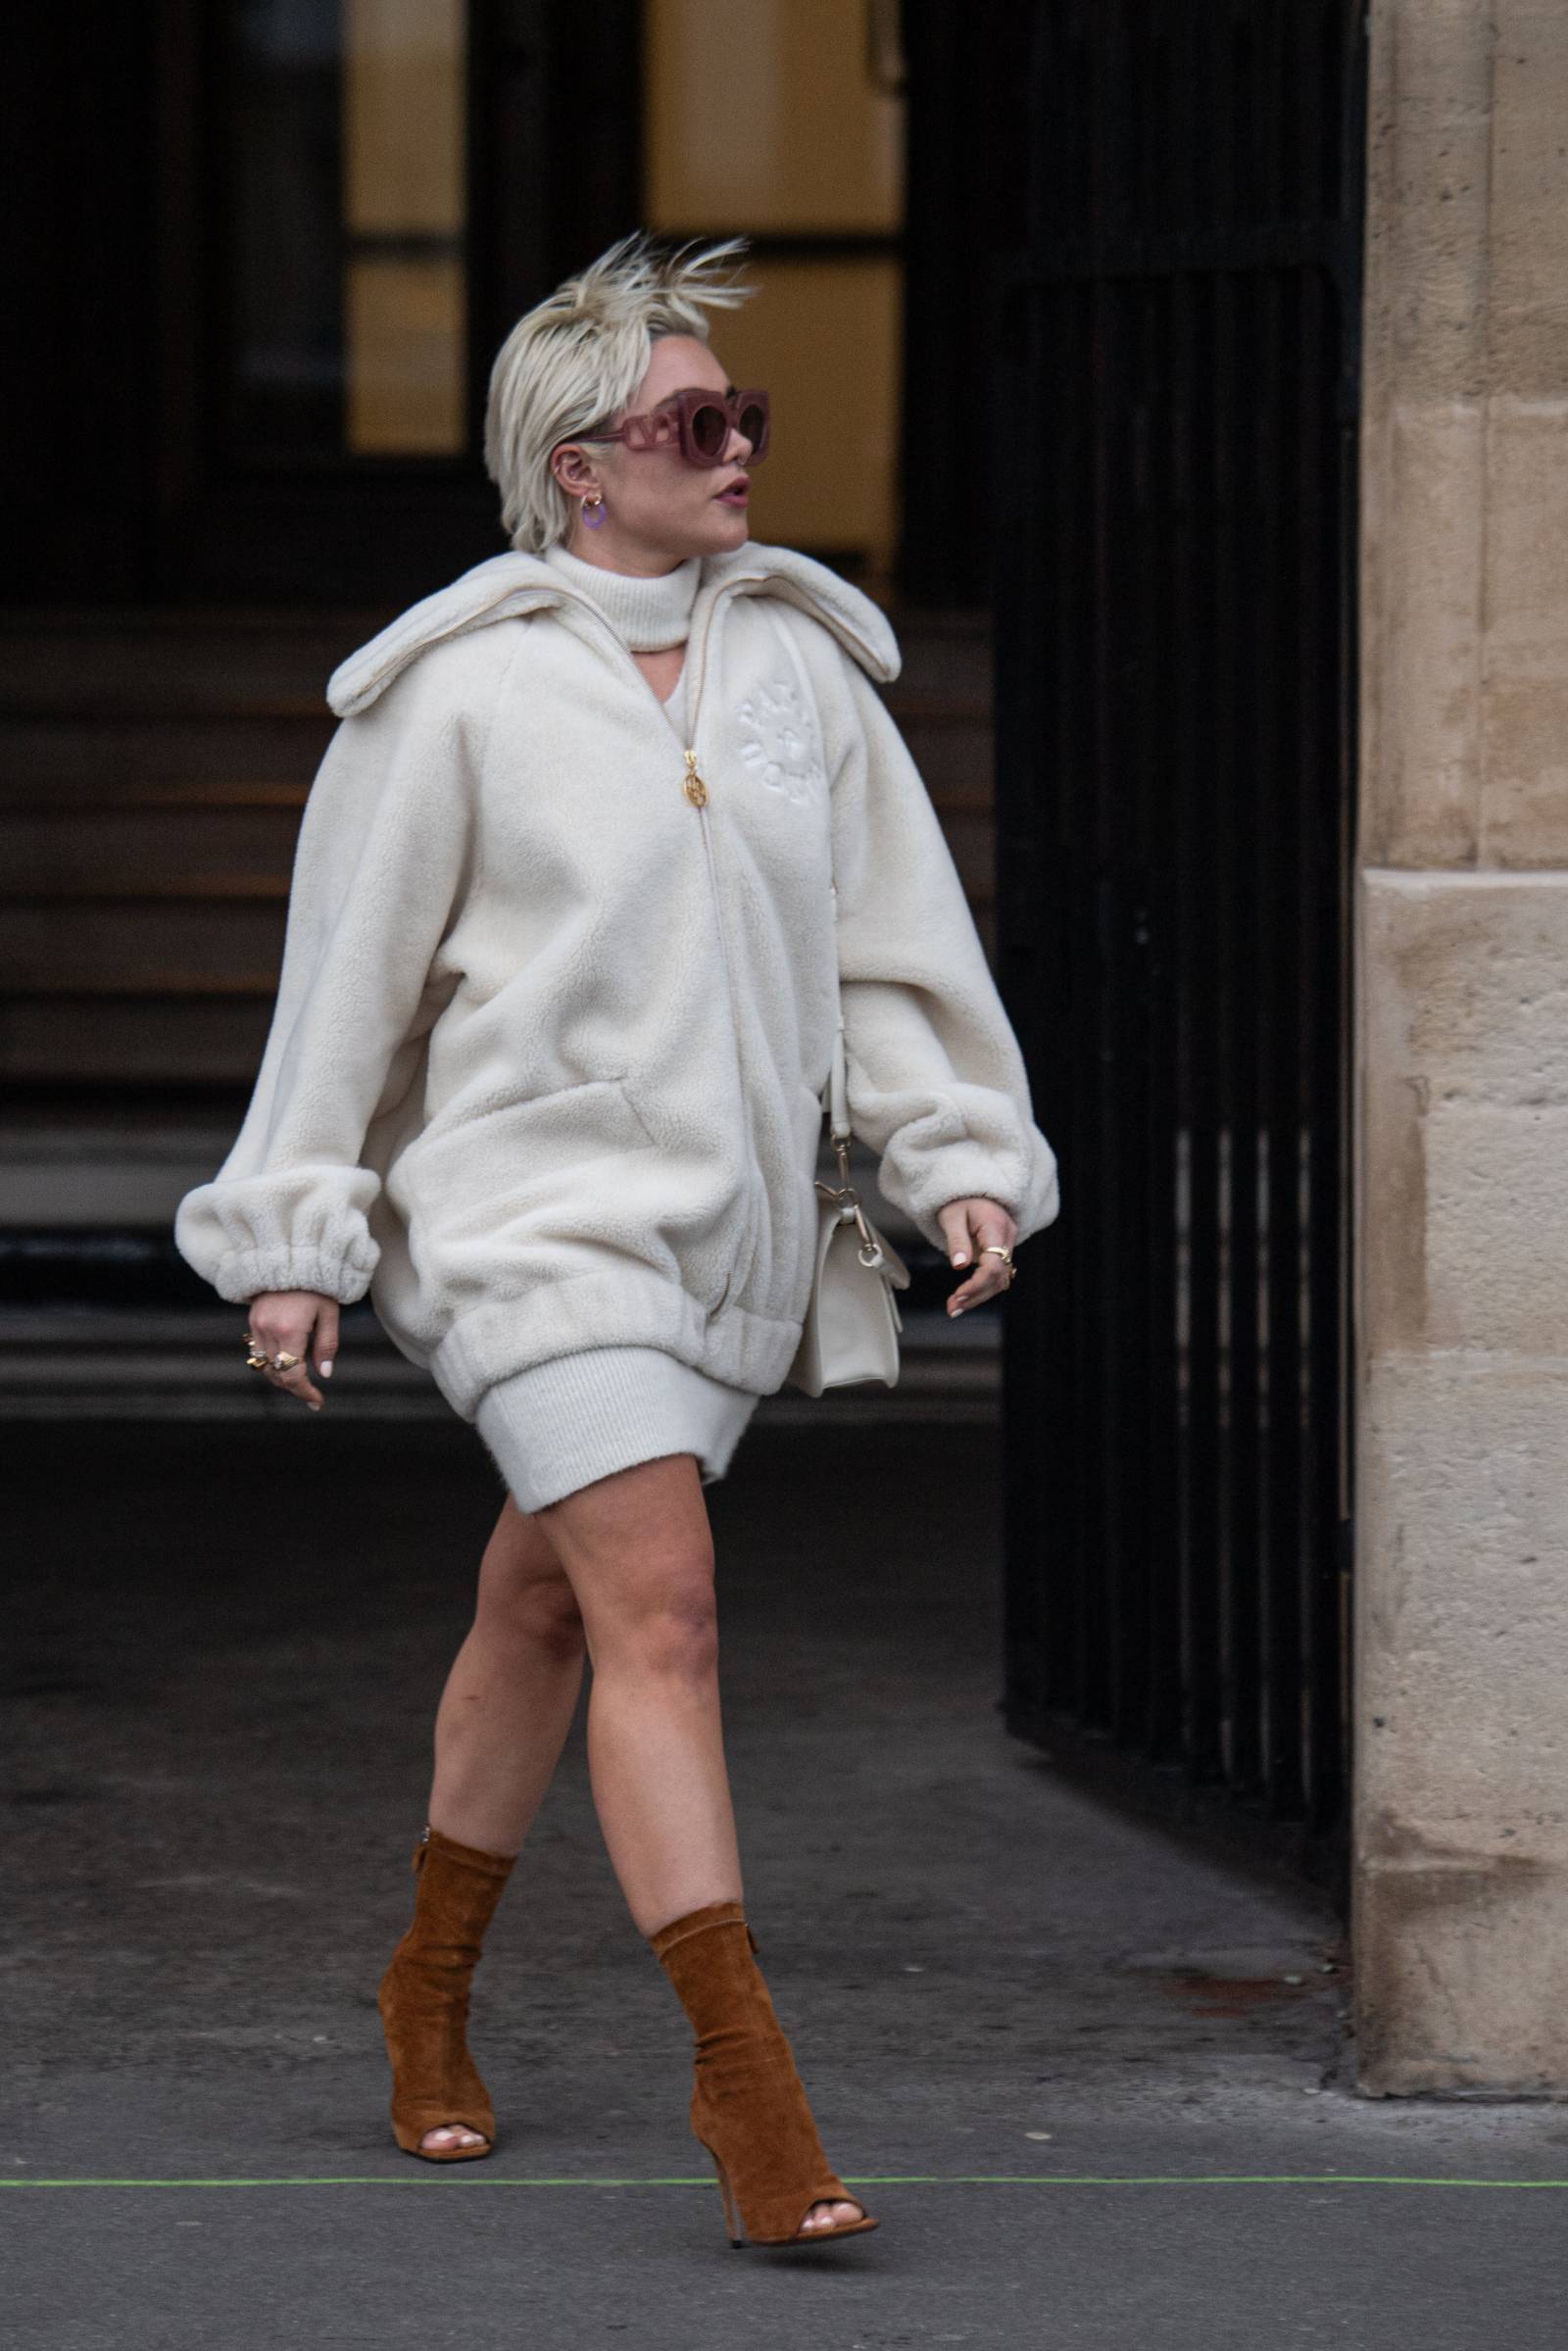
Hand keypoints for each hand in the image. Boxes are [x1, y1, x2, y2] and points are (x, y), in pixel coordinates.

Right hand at [245, 1291, 340, 1410]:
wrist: (292, 1256)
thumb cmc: (318, 1285)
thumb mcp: (329, 1313)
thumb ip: (326, 1345)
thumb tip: (324, 1374)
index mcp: (289, 1330)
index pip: (293, 1375)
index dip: (305, 1392)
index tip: (317, 1401)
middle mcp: (268, 1330)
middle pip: (277, 1375)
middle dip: (295, 1389)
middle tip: (312, 1396)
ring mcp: (256, 1326)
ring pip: (264, 1366)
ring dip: (281, 1378)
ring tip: (301, 1382)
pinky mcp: (252, 1321)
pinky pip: (258, 1352)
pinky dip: (271, 1363)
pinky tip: (287, 1364)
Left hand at [936, 1197, 1018, 1316]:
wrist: (972, 1189)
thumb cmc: (959, 1200)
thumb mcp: (951, 1216)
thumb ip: (957, 1241)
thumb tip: (960, 1266)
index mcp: (996, 1226)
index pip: (994, 1264)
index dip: (977, 1284)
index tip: (958, 1296)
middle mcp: (1008, 1237)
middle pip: (999, 1276)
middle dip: (976, 1295)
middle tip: (952, 1309)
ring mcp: (1008, 1244)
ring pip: (1000, 1279)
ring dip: (978, 1296)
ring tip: (954, 1307)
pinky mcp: (1002, 1251)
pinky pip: (996, 1274)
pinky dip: (981, 1288)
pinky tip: (964, 1298)